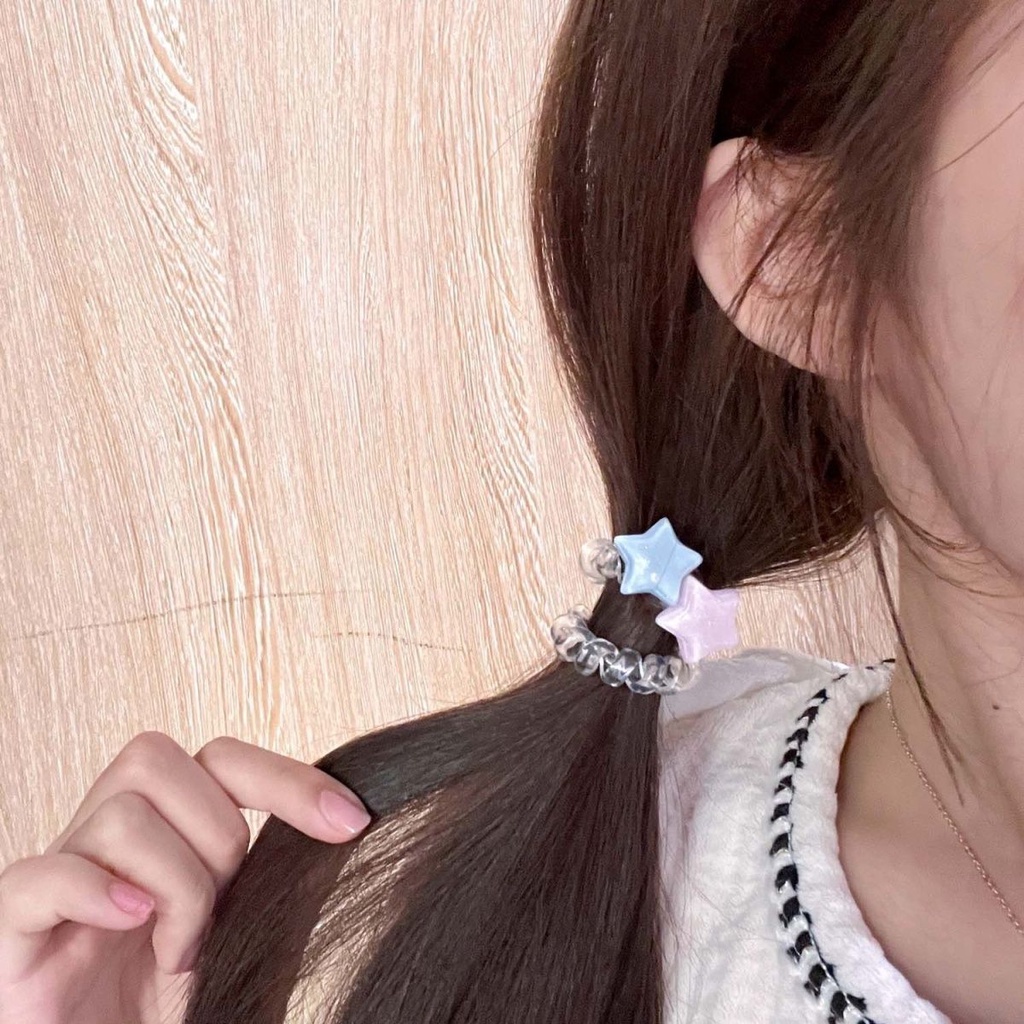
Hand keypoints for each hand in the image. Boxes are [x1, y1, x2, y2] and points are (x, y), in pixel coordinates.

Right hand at [0, 732, 371, 1023]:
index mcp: (162, 828)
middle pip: (157, 759)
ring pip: (119, 814)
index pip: (221, 758)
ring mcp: (58, 876)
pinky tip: (132, 924)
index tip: (353, 821)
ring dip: (173, 885)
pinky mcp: (12, 928)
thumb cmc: (160, 1003)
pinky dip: (95, 892)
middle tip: (217, 913)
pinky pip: (43, 877)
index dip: (287, 777)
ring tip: (177, 953)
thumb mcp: (234, 930)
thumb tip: (351, 822)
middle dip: (214, 835)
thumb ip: (266, 877)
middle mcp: (105, 837)